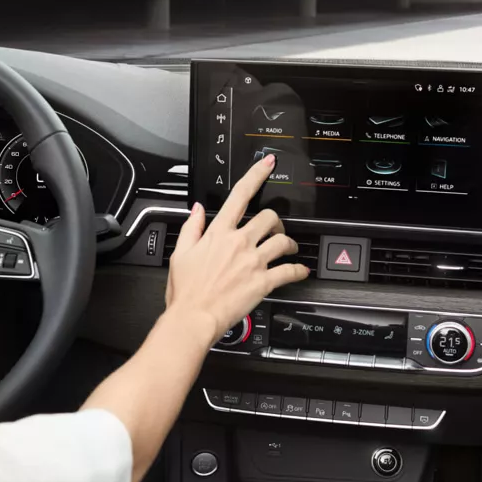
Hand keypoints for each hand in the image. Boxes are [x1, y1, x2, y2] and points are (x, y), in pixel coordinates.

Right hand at [163, 155, 309, 345]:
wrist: (193, 318)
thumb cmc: (185, 291)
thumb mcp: (181, 254)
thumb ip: (192, 227)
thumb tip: (197, 209)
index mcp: (218, 233)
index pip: (240, 195)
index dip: (256, 175)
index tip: (267, 164)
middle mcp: (239, 243)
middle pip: (269, 218)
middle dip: (276, 222)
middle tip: (277, 230)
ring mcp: (253, 261)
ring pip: (282, 241)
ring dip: (290, 244)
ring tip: (291, 250)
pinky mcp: (263, 282)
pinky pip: (288, 271)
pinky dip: (298, 270)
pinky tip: (300, 272)